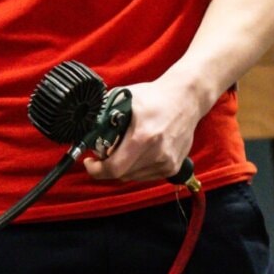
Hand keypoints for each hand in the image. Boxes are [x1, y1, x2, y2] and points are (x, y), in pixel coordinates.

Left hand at [84, 77, 201, 182]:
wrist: (187, 99)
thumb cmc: (156, 96)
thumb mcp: (125, 99)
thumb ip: (104, 116)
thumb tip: (87, 130)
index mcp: (144, 136)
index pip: (114, 168)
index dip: (97, 170)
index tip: (90, 162)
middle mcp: (158, 153)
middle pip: (121, 173)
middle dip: (108, 165)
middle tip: (104, 152)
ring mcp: (167, 162)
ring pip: (133, 176)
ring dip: (123, 167)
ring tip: (123, 149)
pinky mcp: (173, 166)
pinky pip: (146, 175)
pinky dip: (137, 167)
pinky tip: (138, 152)